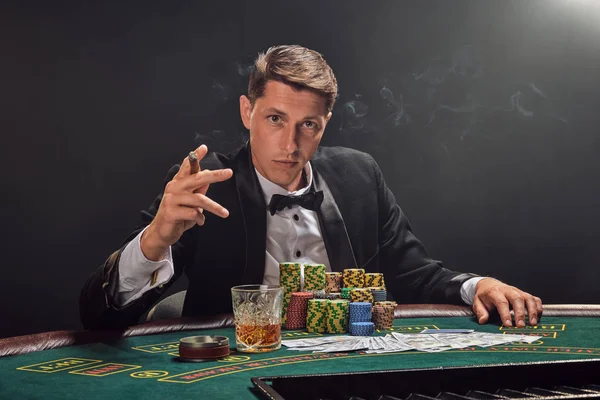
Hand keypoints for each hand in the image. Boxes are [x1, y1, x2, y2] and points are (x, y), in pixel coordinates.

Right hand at [141, 144, 232, 259]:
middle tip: (229, 173)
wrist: (162, 232)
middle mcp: (174, 187)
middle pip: (197, 178)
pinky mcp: (171, 212)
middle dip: (214, 175)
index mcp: (178, 182)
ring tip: (225, 213)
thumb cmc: (178, 215)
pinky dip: (200, 218)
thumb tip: (209, 175)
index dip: (195, 156)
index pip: (187, 166)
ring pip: (199, 199)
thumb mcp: (190, 201)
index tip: (204, 148)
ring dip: (214, 207)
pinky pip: (193, 213)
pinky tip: (200, 221)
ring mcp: (171, 199)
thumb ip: (198, 189)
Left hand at [472, 278, 542, 326]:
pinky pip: (534, 299)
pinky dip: (538, 307)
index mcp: (495, 292)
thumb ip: (480, 311)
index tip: (508, 324)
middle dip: (520, 313)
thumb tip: (483, 320)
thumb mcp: (478, 302)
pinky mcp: (524, 294)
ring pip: (528, 298)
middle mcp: (508, 290)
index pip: (502, 302)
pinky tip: (538, 317)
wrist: (489, 284)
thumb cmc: (485, 295)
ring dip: (532, 311)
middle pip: (517, 299)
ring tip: (532, 323)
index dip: (505, 314)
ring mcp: (518, 291)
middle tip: (520, 325)